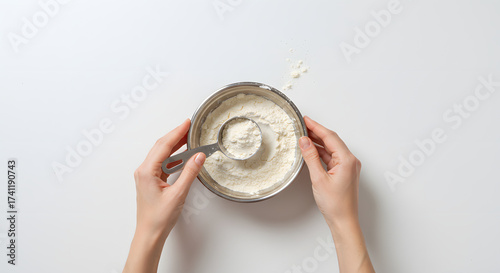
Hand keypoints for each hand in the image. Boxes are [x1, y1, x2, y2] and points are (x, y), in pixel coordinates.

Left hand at [124, 119, 205, 272]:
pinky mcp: (151, 181)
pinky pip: (163, 163)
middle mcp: (144, 171)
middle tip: (189, 126)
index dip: (176, 132)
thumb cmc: (159, 218)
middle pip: (161, 146)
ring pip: (162, 154)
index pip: (163, 145)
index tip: (187, 123)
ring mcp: (146, 175)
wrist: (150, 234)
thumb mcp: (178, 194)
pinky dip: (174, 157)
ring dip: (175, 145)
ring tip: (188, 138)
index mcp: (147, 171)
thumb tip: (198, 156)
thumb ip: (189, 173)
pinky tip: (183, 156)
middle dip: (176, 135)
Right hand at [299, 116, 360, 226]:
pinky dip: (321, 152)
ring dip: (318, 142)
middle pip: (332, 140)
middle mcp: (350, 161)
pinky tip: (311, 150)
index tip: (306, 120)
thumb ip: (311, 157)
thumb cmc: (335, 204)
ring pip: (331, 148)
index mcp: (347, 160)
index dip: (316, 127)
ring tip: (304, 136)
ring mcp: (348, 167)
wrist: (343, 221)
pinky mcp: (344, 172)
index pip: (330, 137)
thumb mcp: (318, 178)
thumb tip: (304, 141)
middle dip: (317, 132)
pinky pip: (332, 157)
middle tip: (303, 125)